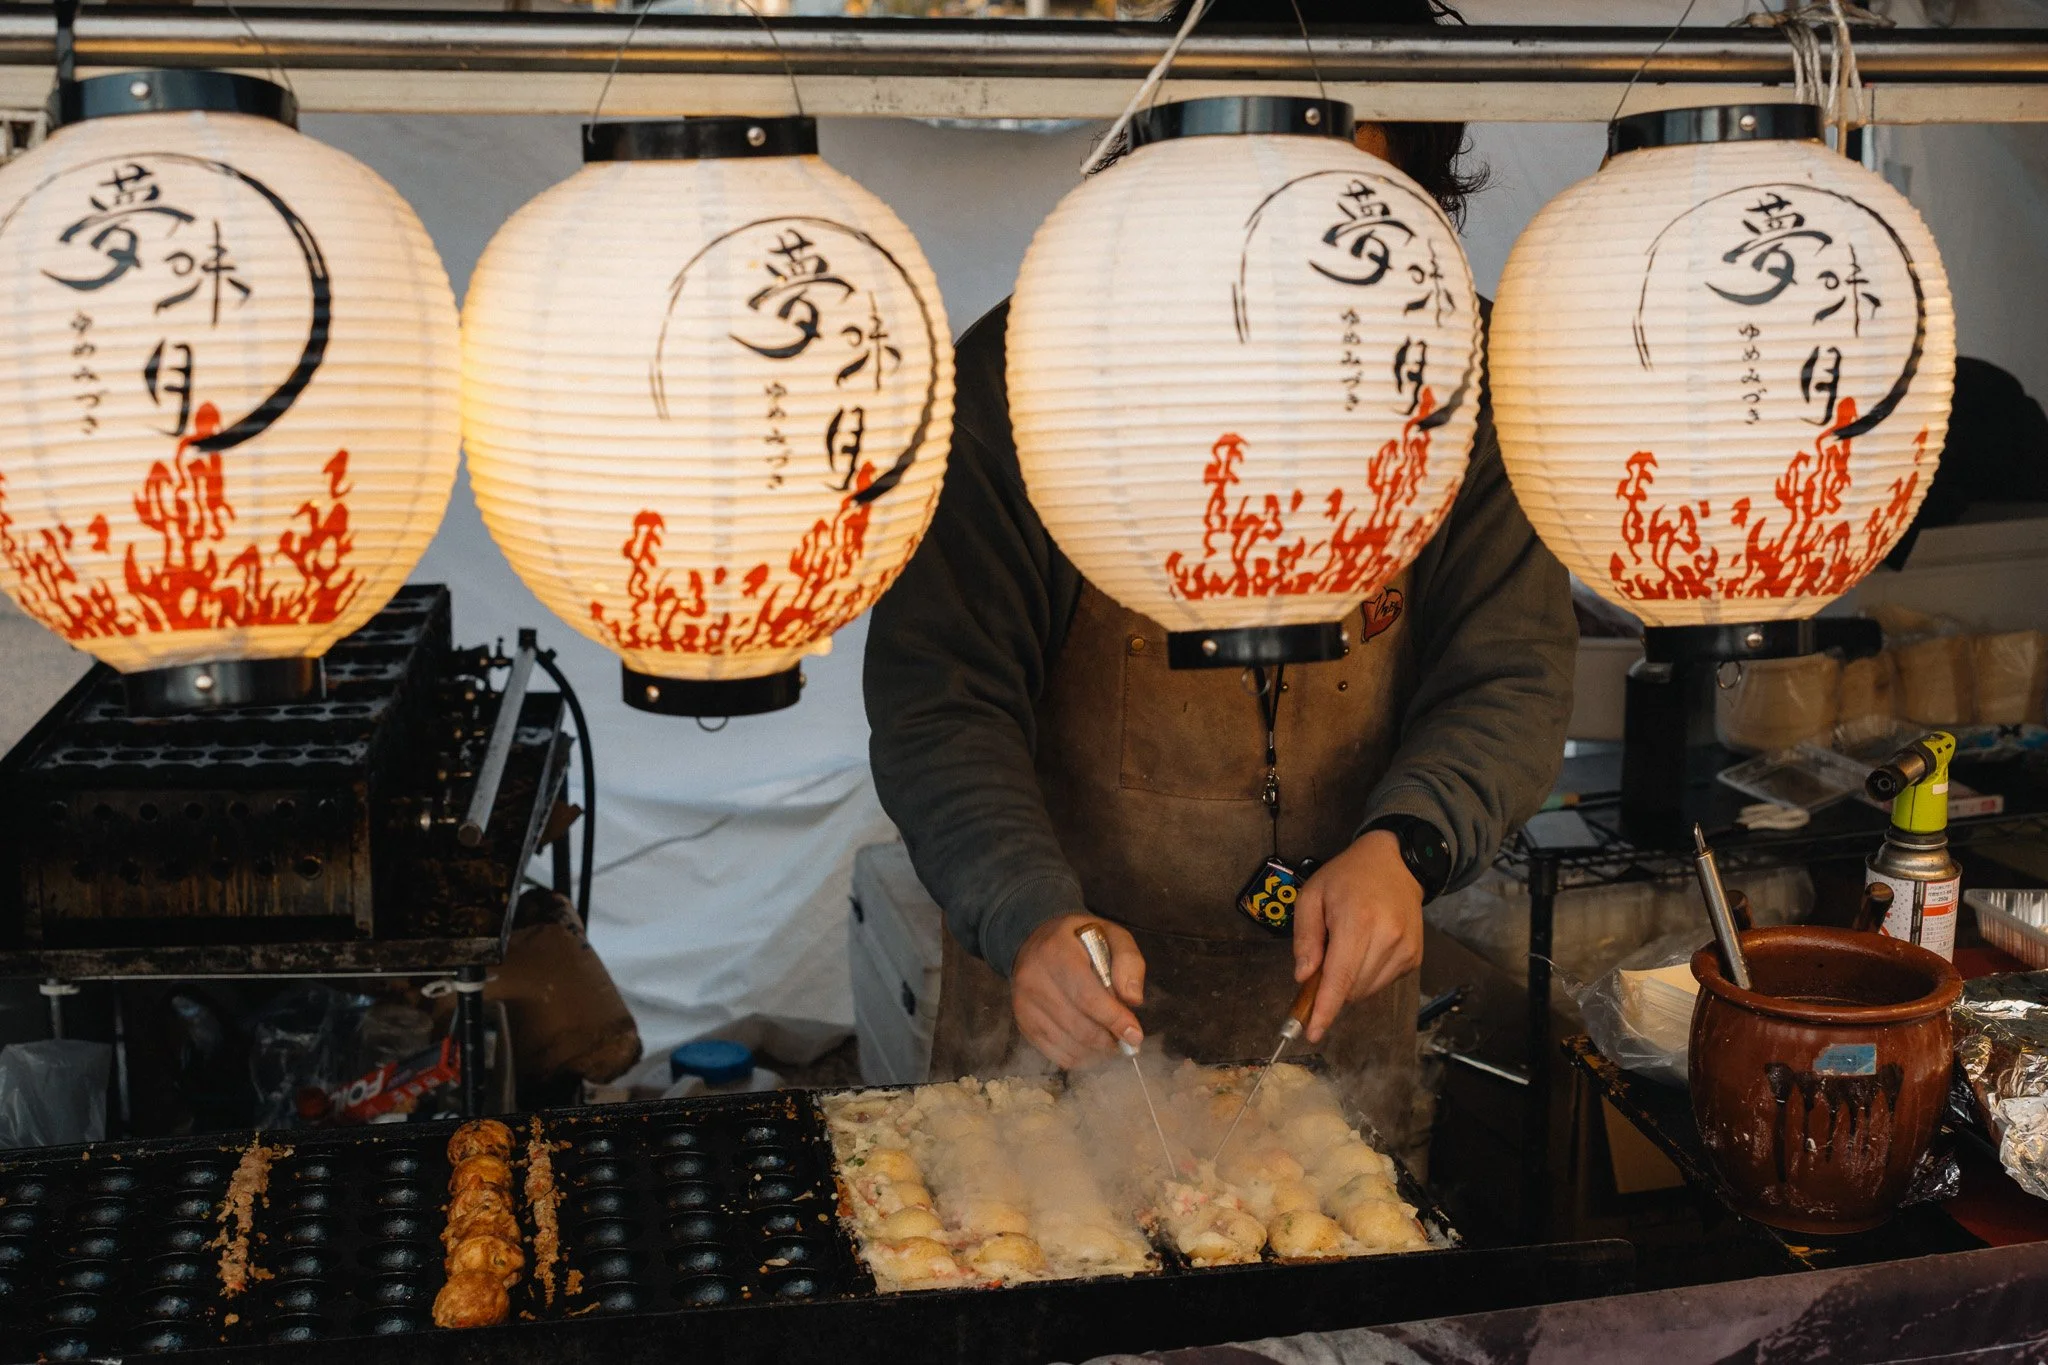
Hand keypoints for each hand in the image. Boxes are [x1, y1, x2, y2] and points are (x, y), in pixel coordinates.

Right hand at [1010, 914, 1145, 1068]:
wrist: (1034, 940)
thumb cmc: (1079, 939)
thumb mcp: (1111, 934)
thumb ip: (1128, 961)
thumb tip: (1133, 999)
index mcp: (1057, 953)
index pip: (1087, 996)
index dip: (1113, 1019)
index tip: (1135, 1035)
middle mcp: (1034, 980)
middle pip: (1078, 1025)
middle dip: (1108, 1039)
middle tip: (1127, 1040)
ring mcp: (1024, 1005)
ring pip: (1068, 1044)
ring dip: (1096, 1050)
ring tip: (1110, 1039)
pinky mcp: (1023, 1023)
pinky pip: (1056, 1053)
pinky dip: (1080, 1056)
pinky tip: (1091, 1046)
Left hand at [1291, 830, 1422, 1043]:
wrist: (1396, 863)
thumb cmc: (1347, 877)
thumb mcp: (1312, 896)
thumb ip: (1305, 938)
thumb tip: (1303, 977)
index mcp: (1358, 921)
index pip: (1340, 977)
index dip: (1325, 1009)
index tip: (1312, 1033)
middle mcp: (1387, 938)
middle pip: (1352, 989)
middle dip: (1331, 988)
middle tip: (1321, 961)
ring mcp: (1406, 950)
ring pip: (1367, 991)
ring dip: (1349, 983)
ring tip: (1347, 947)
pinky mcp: (1414, 958)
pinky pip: (1382, 983)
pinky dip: (1366, 976)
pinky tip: (1365, 949)